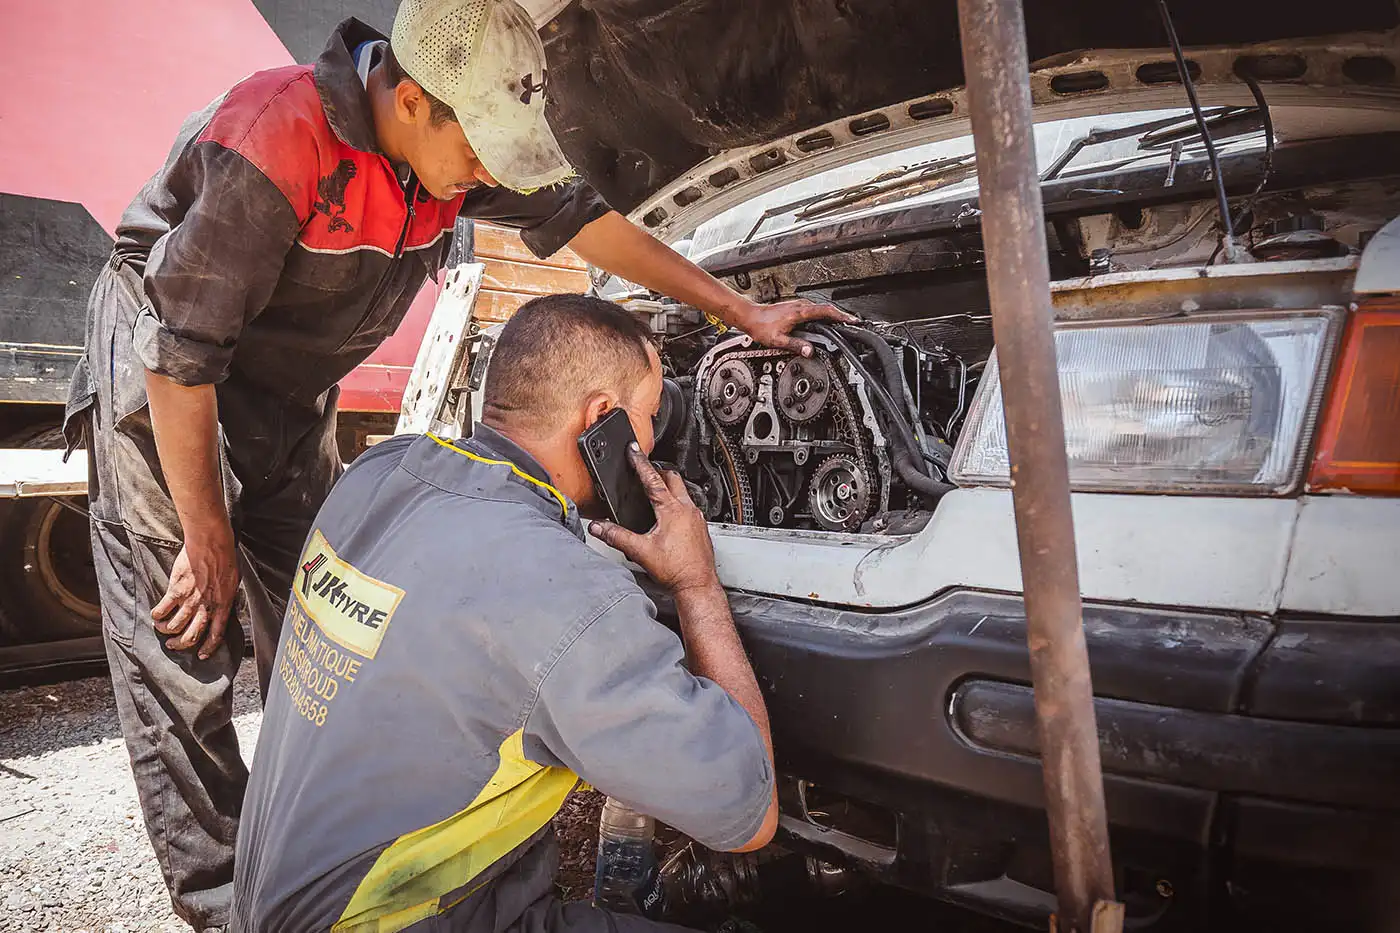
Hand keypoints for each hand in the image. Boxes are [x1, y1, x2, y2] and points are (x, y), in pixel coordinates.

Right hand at [152, 525, 239, 659]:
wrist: (211, 543)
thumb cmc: (224, 559)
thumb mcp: (233, 582)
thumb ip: (226, 598)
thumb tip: (224, 609)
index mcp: (223, 605)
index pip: (217, 633)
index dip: (209, 647)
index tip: (202, 655)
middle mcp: (207, 606)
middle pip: (192, 635)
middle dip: (181, 644)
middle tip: (174, 645)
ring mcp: (190, 599)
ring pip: (175, 626)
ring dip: (166, 631)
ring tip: (163, 629)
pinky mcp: (176, 590)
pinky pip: (163, 610)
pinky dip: (157, 616)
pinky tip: (156, 615)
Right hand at [589, 444, 719, 594]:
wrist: (697, 585)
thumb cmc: (677, 570)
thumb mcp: (640, 551)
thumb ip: (617, 537)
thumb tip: (599, 527)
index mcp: (672, 510)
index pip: (653, 479)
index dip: (640, 463)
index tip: (634, 450)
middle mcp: (687, 509)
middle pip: (672, 478)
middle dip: (658, 470)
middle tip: (645, 468)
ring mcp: (696, 517)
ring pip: (683, 491)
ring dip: (669, 486)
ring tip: (656, 488)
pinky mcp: (701, 526)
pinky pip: (689, 505)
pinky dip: (678, 502)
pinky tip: (671, 513)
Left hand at [732, 297, 857, 356]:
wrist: (750, 317)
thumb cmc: (761, 326)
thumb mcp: (778, 340)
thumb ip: (796, 345)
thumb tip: (810, 351)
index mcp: (799, 312)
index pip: (826, 312)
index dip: (841, 316)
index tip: (852, 320)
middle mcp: (801, 306)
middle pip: (827, 309)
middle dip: (841, 316)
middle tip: (853, 324)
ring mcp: (799, 306)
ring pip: (821, 310)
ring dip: (832, 316)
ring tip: (843, 324)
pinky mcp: (797, 308)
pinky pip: (815, 311)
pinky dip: (823, 316)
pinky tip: (825, 323)